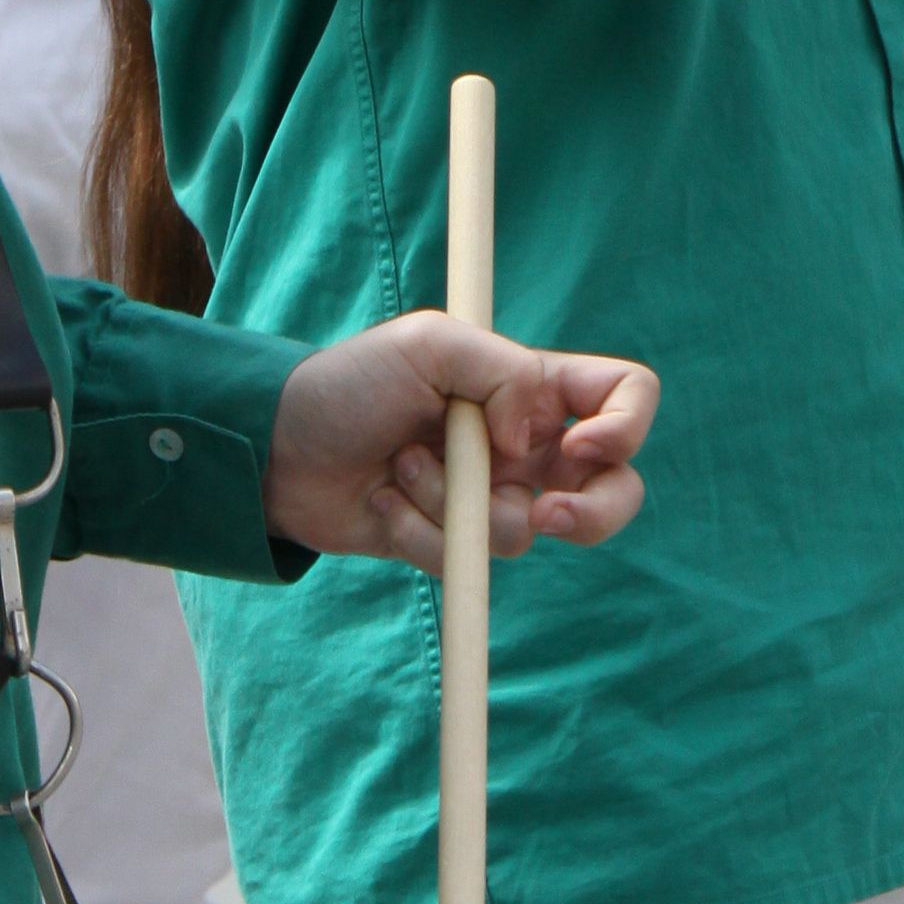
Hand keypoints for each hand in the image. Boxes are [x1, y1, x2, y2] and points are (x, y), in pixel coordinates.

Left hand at [263, 318, 654, 572]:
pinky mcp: (452, 543)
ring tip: (401, 465)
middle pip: (613, 492)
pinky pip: (466, 558)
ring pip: (524, 531)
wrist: (276, 447)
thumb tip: (531, 440)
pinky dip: (420, 529)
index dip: (627, 426)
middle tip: (542, 513)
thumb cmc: (349, 383)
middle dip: (592, 515)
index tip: (580, 444)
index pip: (626, 396)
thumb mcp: (428, 345)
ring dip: (454, 502)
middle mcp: (524, 446)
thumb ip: (503, 374)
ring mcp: (490, 498)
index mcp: (531, 387)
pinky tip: (382, 500)